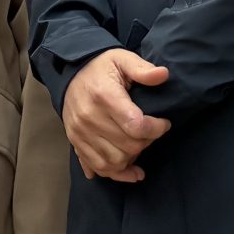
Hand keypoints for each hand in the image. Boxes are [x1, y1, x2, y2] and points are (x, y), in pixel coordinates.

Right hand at [62, 49, 171, 182]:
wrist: (70, 73)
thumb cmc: (101, 67)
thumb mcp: (122, 59)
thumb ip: (143, 69)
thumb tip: (163, 75)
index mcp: (104, 96)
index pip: (136, 125)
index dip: (156, 128)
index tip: (163, 123)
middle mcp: (90, 117)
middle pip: (128, 146)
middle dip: (147, 142)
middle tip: (151, 132)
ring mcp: (80, 133)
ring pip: (114, 161)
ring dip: (133, 158)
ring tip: (140, 146)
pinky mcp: (76, 142)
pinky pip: (98, 167)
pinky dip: (117, 173)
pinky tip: (132, 170)